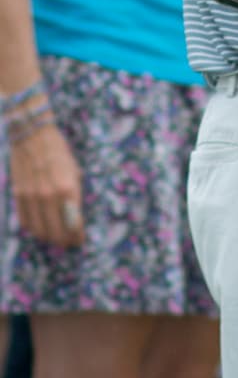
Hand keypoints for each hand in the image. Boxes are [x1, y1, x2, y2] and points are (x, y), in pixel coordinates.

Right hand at [10, 121, 83, 247]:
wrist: (32, 135)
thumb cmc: (58, 152)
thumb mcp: (74, 173)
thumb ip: (74, 196)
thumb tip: (74, 217)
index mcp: (68, 189)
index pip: (74, 225)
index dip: (77, 237)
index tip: (80, 240)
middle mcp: (49, 195)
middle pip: (57, 233)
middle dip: (65, 242)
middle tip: (69, 242)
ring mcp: (32, 196)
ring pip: (39, 231)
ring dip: (49, 238)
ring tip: (55, 237)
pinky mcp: (18, 194)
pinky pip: (25, 221)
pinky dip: (33, 229)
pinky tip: (40, 228)